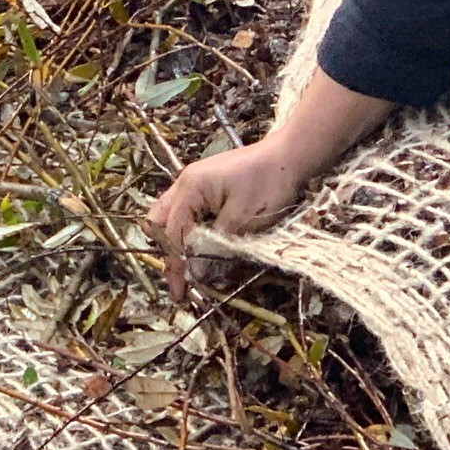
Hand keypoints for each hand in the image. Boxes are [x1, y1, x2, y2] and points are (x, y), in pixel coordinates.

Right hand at [145, 69, 394, 298]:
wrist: (289, 156)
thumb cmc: (268, 184)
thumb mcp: (243, 220)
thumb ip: (216, 246)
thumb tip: (198, 275)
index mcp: (191, 188)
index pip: (173, 233)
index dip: (177, 265)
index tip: (182, 293)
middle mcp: (185, 183)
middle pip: (159, 221)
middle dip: (168, 251)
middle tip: (182, 279)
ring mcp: (194, 182)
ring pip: (170, 215)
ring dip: (176, 240)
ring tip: (189, 266)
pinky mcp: (207, 185)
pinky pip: (186, 211)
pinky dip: (189, 230)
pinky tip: (202, 245)